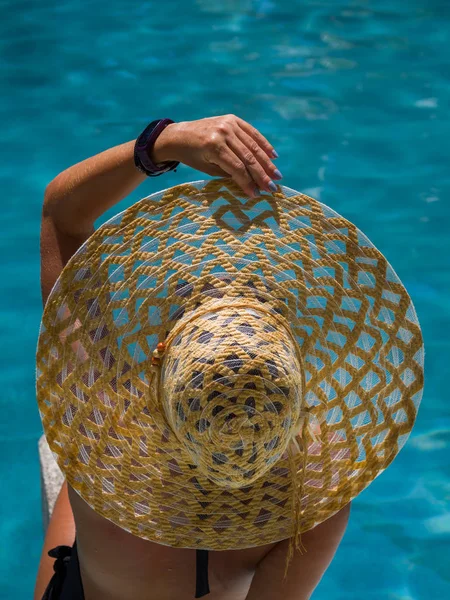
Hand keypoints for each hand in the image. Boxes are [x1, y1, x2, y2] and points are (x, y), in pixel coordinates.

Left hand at [158, 115, 281, 197]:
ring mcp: (229, 124)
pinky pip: (251, 132)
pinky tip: (273, 156)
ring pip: (253, 146)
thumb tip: (252, 185)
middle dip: (262, 175)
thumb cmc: (192, 157)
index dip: (249, 182)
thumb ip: (230, 173)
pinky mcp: (232, 119)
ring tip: (277, 176)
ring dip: (267, 162)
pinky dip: (263, 144)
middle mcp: (223, 133)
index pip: (238, 167)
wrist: (179, 135)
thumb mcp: (208, 169)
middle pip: (248, 157)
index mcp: (214, 147)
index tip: (257, 195)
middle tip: (273, 188)